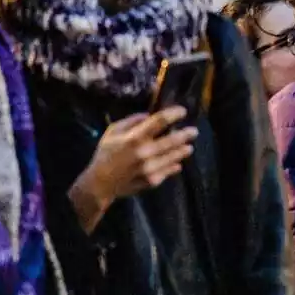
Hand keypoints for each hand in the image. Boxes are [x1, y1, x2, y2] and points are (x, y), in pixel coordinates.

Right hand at [68, 107, 197, 232]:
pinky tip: (177, 163)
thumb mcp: (113, 131)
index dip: (174, 114)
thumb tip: (149, 115)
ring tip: (189, 147)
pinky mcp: (152, 181)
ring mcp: (150, 168)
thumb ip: (131, 121)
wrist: (100, 183)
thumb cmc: (106, 153)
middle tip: (194, 131)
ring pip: (174, 157)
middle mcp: (145, 153)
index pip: (160, 121)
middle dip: (186, 134)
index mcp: (134, 138)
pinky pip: (168, 171)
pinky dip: (174, 166)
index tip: (182, 111)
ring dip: (183, 151)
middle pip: (172, 140)